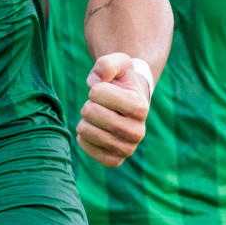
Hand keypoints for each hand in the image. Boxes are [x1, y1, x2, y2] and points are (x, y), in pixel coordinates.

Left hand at [76, 52, 150, 166]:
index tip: (103, 90)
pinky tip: (91, 131)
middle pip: (92, 114)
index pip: (98, 93)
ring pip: (91, 134)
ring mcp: (128, 148)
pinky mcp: (116, 160)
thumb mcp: (119, 64)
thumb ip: (107, 64)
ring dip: (85, 122)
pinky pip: (92, 153)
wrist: (127, 103)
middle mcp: (138, 131)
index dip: (95, 88)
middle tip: (97, 105)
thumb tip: (94, 80)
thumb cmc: (121, 81)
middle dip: (88, 105)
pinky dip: (84, 140)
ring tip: (94, 118)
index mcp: (141, 106)